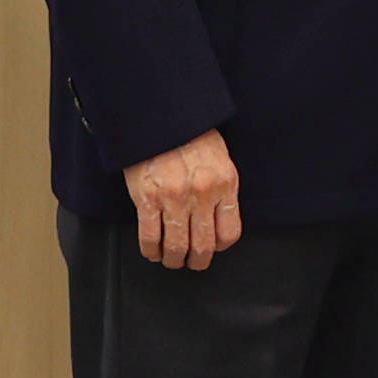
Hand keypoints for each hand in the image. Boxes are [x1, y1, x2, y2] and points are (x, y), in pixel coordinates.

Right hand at [122, 128, 242, 269]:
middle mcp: (202, 194)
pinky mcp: (148, 199)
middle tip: (191, 262)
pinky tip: (152, 251)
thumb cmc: (190, 134)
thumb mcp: (219, 159)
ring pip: (177, 247)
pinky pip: (150, 238)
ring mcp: (174, 198)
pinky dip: (151, 251)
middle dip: (197, 261)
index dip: (219, 247)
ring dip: (173, 260)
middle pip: (203, 246)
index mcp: (225, 183)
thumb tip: (218, 219)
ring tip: (171, 259)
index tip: (212, 247)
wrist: (160, 115)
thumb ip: (221, 189)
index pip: (229, 233)